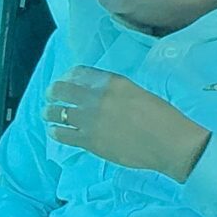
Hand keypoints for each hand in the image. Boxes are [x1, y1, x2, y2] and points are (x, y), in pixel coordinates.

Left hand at [44, 66, 210, 179]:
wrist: (169, 143)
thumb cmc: (163, 118)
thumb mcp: (138, 93)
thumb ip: (116, 93)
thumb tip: (101, 98)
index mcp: (112, 82)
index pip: (80, 73)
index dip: (68, 76)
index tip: (65, 80)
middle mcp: (97, 98)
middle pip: (63, 90)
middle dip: (54, 92)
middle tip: (51, 96)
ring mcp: (90, 120)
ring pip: (58, 112)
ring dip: (50, 112)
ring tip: (47, 113)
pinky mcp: (89, 141)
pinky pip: (63, 134)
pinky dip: (56, 131)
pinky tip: (54, 131)